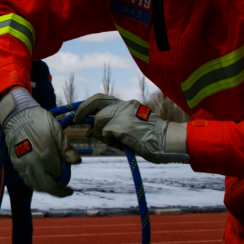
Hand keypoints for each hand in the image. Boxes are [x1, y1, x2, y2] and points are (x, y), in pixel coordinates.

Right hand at [0, 88, 80, 197]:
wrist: (17, 116)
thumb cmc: (39, 120)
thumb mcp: (57, 130)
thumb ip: (67, 148)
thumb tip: (77, 161)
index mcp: (46, 155)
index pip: (59, 176)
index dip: (66, 176)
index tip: (68, 172)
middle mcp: (34, 164)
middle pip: (48, 186)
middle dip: (59, 191)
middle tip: (66, 191)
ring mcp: (23, 166)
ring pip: (36, 186)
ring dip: (47, 188)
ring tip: (54, 185)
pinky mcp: (16, 165)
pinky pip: (27, 181)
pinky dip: (36, 184)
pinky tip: (42, 179)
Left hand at [73, 94, 188, 163]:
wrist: (167, 141)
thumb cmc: (149, 139)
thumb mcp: (127, 129)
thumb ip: (110, 127)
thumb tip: (89, 131)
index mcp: (127, 104)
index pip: (102, 98)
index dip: (88, 105)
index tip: (79, 113)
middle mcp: (124, 105)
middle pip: (96, 101)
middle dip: (83, 110)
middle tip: (76, 120)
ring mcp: (123, 114)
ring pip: (99, 120)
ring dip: (102, 133)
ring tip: (115, 141)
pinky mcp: (122, 126)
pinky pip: (106, 133)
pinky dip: (110, 141)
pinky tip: (122, 144)